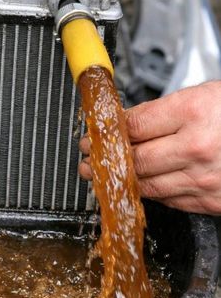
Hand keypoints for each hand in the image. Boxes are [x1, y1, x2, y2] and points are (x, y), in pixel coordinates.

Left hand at [79, 82, 220, 213]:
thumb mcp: (205, 95)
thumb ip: (164, 111)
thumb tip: (126, 124)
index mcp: (193, 111)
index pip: (132, 126)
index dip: (106, 132)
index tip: (95, 133)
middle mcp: (197, 147)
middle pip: (134, 160)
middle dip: (105, 160)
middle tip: (90, 157)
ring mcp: (205, 179)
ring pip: (147, 186)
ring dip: (121, 181)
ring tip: (104, 175)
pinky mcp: (213, 201)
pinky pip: (170, 201)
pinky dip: (150, 193)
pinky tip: (138, 186)